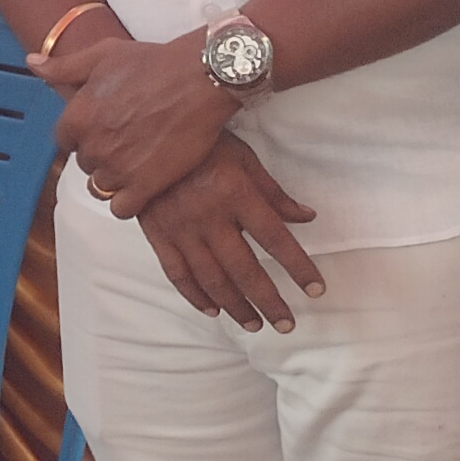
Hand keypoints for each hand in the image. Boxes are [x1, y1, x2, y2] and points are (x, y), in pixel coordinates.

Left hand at [58, 37, 242, 219]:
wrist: (200, 78)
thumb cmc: (154, 63)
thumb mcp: (103, 55)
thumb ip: (63, 67)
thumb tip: (32, 64)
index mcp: (78, 116)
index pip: (64, 140)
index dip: (82, 134)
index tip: (101, 128)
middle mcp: (94, 146)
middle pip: (84, 164)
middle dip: (100, 154)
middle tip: (126, 140)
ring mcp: (119, 168)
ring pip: (100, 188)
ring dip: (113, 179)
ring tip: (135, 162)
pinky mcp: (146, 185)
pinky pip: (122, 209)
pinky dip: (129, 202)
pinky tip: (142, 186)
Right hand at [129, 135, 323, 331]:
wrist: (144, 136)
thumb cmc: (203, 143)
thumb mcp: (244, 158)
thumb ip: (274, 193)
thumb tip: (306, 217)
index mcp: (235, 193)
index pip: (275, 239)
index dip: (298, 267)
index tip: (315, 290)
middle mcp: (209, 216)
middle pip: (245, 270)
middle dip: (269, 301)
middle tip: (287, 324)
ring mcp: (180, 229)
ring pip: (212, 279)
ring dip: (236, 307)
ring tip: (255, 324)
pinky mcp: (158, 235)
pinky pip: (178, 274)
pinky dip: (196, 296)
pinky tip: (214, 310)